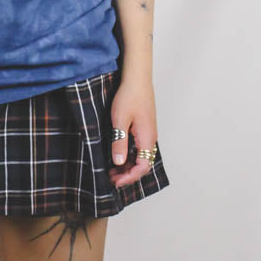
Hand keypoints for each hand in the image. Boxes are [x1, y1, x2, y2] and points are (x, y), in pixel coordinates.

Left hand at [108, 71, 157, 188]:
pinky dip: (129, 156)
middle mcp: (150, 138)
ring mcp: (148, 134)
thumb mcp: (119, 121)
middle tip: (111, 178)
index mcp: (146, 138)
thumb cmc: (129, 96)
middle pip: (143, 165)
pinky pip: (139, 149)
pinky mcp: (144, 129)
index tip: (115, 181)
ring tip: (112, 170)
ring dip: (127, 166)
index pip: (142, 167)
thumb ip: (119, 142)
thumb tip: (118, 162)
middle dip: (127, 174)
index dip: (129, 177)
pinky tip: (117, 156)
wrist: (137, 79)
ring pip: (141, 157)